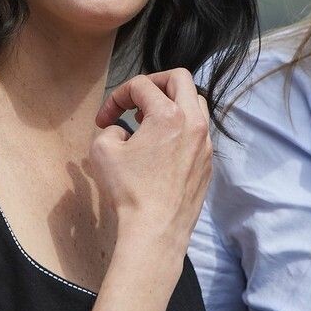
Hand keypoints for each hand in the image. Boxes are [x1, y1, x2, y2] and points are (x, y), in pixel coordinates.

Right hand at [92, 68, 211, 255]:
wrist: (156, 231)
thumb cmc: (130, 191)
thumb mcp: (103, 151)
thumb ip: (111, 129)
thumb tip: (123, 131)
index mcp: (169, 115)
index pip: (141, 85)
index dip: (116, 96)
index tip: (104, 119)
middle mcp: (194, 123)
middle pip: (180, 79)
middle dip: (154, 83)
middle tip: (135, 100)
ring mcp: (205, 144)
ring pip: (196, 103)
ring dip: (171, 103)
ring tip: (149, 121)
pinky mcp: (208, 163)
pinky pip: (199, 131)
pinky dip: (181, 127)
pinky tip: (162, 147)